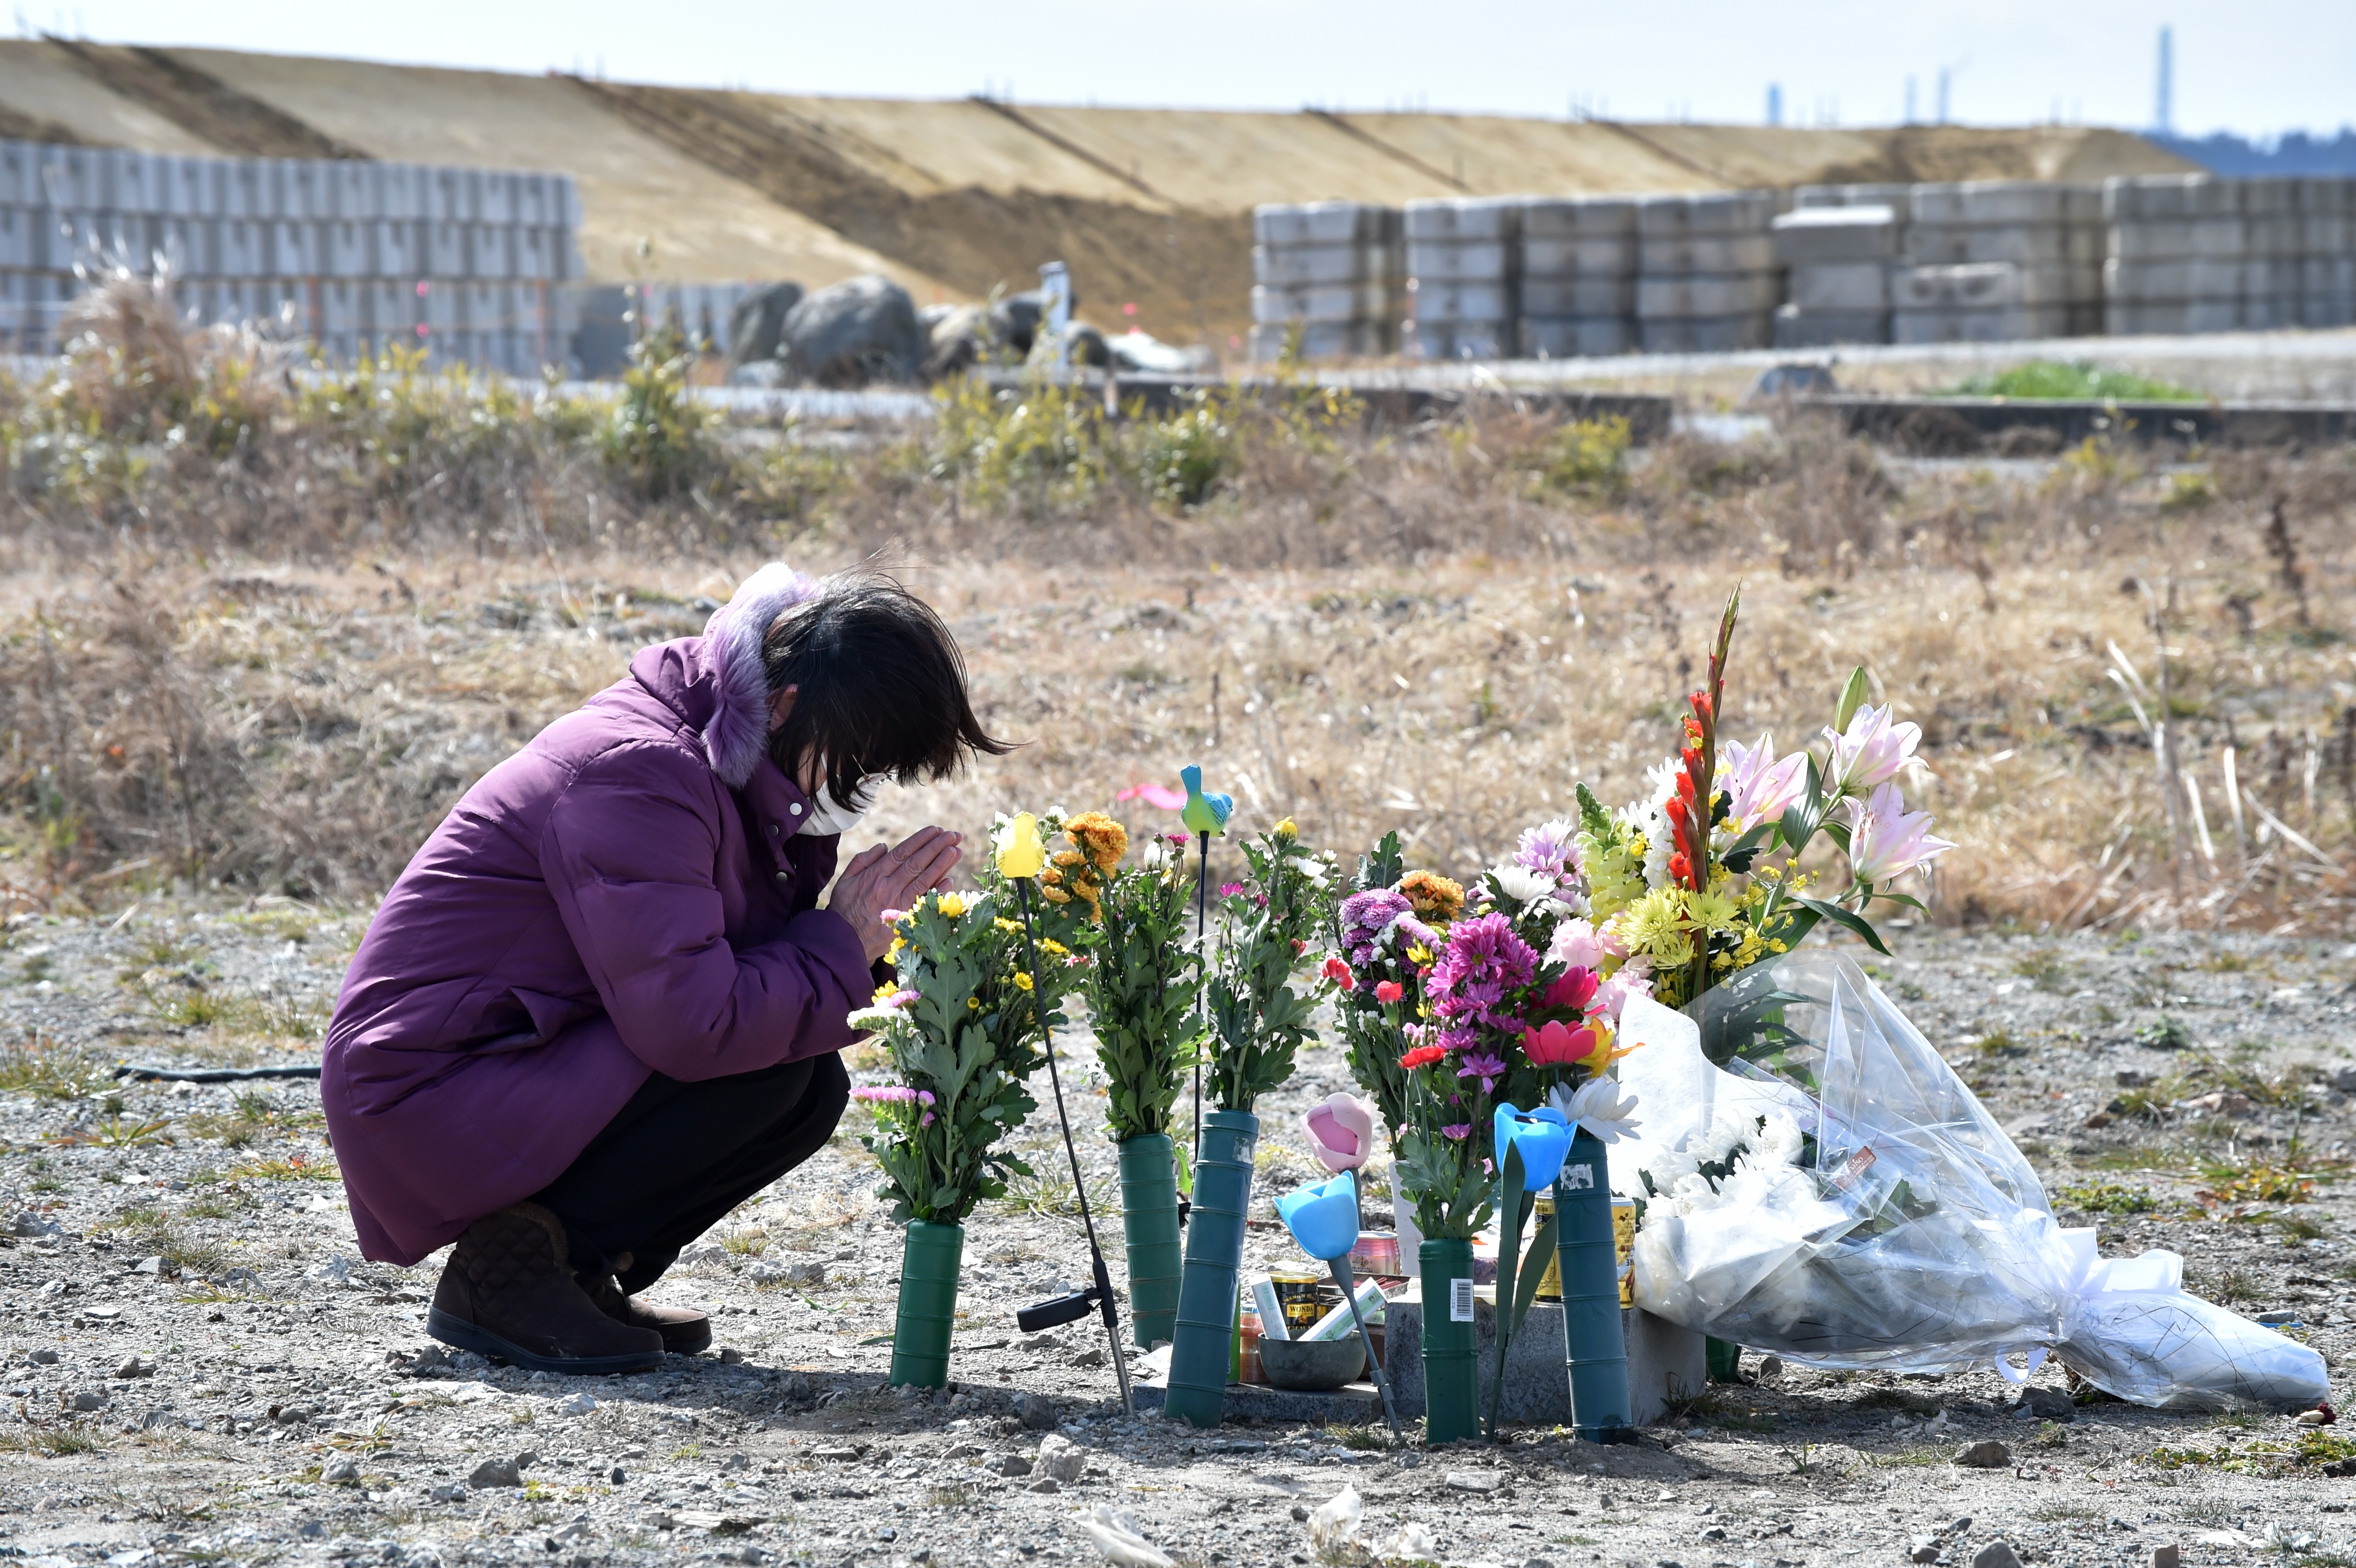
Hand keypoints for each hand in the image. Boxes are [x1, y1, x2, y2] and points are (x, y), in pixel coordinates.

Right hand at [827, 827, 962, 963]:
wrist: (845, 942)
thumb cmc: (844, 910)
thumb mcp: (845, 880)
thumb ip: (863, 860)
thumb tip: (884, 846)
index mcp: (875, 875)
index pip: (902, 852)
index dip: (920, 840)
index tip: (935, 830)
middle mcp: (888, 887)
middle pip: (917, 863)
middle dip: (936, 847)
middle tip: (953, 835)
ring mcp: (898, 904)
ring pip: (924, 880)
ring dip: (942, 864)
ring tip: (956, 850)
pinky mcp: (904, 921)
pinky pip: (924, 904)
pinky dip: (937, 892)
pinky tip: (950, 880)